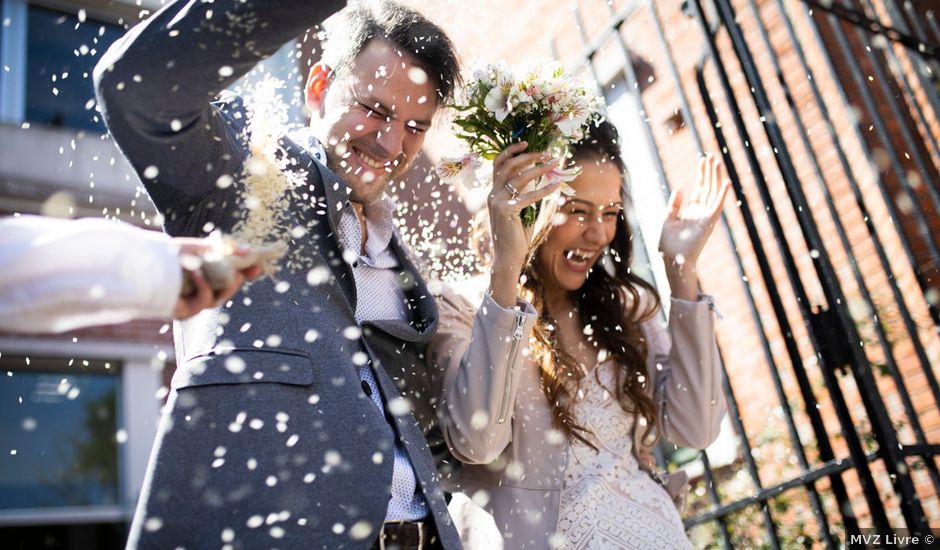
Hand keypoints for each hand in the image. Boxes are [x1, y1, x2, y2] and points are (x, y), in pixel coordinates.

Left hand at [173, 239, 262, 319]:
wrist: (141, 264)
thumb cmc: (166, 255)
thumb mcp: (198, 248)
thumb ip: (223, 249)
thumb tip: (250, 250)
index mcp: (204, 277)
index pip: (229, 277)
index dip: (245, 274)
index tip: (259, 265)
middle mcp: (198, 292)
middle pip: (227, 291)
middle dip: (240, 281)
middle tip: (249, 269)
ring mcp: (191, 304)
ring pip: (218, 300)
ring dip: (225, 286)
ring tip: (229, 273)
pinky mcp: (183, 312)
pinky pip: (202, 302)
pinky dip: (203, 287)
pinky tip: (197, 273)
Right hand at [487, 141, 561, 306]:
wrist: (507, 257)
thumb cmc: (516, 236)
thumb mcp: (521, 210)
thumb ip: (526, 195)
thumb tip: (541, 179)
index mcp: (493, 193)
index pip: (498, 164)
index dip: (510, 151)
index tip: (525, 142)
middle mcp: (492, 194)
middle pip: (509, 165)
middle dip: (529, 156)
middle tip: (547, 154)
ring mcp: (497, 202)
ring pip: (519, 177)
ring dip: (539, 168)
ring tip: (554, 164)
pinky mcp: (506, 211)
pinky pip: (528, 196)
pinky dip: (544, 189)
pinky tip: (556, 186)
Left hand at [658, 154, 730, 294]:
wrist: (672, 260)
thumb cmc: (669, 245)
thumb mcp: (667, 220)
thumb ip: (674, 205)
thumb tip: (680, 189)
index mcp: (691, 211)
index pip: (700, 188)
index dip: (702, 174)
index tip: (703, 160)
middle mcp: (701, 212)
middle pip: (708, 187)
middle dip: (710, 172)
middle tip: (712, 155)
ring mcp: (706, 217)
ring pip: (714, 193)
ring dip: (716, 178)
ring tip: (717, 162)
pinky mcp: (709, 223)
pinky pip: (717, 206)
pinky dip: (722, 194)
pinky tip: (726, 182)